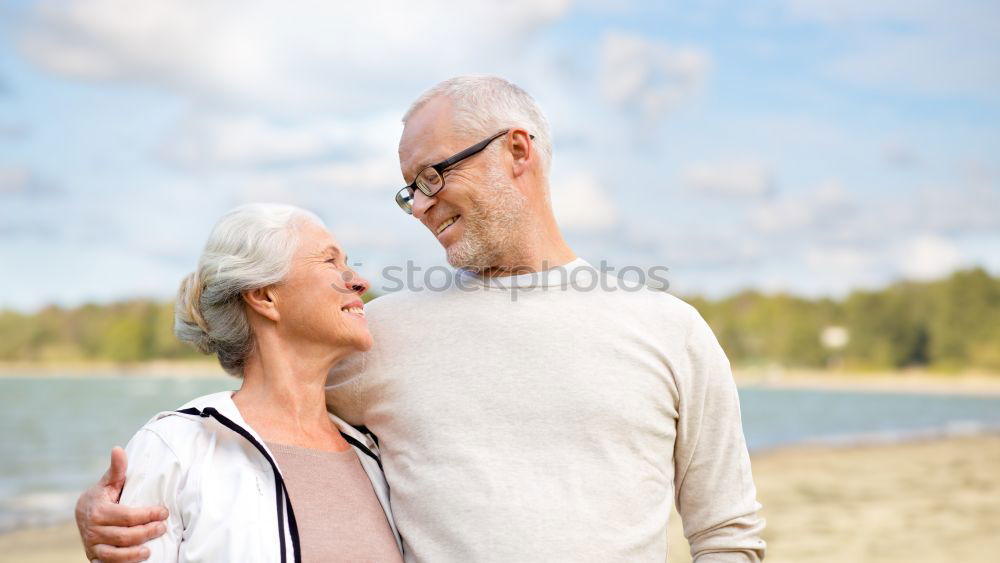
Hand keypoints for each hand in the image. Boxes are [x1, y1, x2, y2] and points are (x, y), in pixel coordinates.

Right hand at [75, 446, 167, 561]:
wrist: (82, 514)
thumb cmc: (101, 497)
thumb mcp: (108, 483)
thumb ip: (116, 469)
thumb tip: (118, 449)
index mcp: (99, 510)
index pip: (128, 515)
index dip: (148, 514)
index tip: (164, 512)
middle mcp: (93, 529)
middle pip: (124, 535)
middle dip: (146, 532)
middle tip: (162, 527)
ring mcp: (93, 544)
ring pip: (115, 552)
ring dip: (134, 552)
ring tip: (150, 549)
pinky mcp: (94, 556)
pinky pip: (109, 562)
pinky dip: (123, 562)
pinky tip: (138, 558)